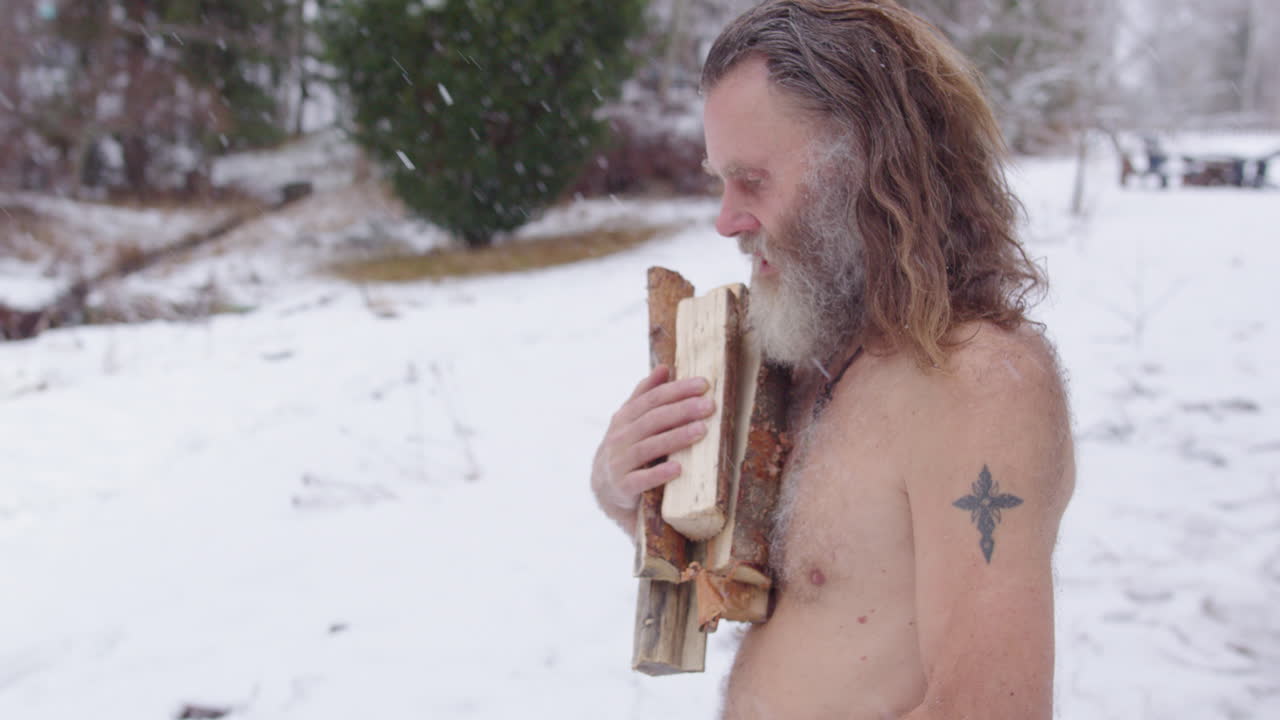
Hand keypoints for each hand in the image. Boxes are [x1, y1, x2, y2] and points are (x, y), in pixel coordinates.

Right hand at [591, 365, 714, 535]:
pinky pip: (641, 480)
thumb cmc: (627, 449)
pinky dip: (658, 474)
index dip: (677, 390)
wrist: (606, 489)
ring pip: (648, 447)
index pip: (652, 399)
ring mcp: (619, 462)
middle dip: (682, 411)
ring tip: (701, 430)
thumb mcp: (631, 421)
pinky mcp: (622, 487)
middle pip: (653, 420)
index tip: (704, 385)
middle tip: (708, 406)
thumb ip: (646, 395)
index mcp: (624, 417)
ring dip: (676, 438)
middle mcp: (619, 437)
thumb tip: (664, 368)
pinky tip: (678, 469)